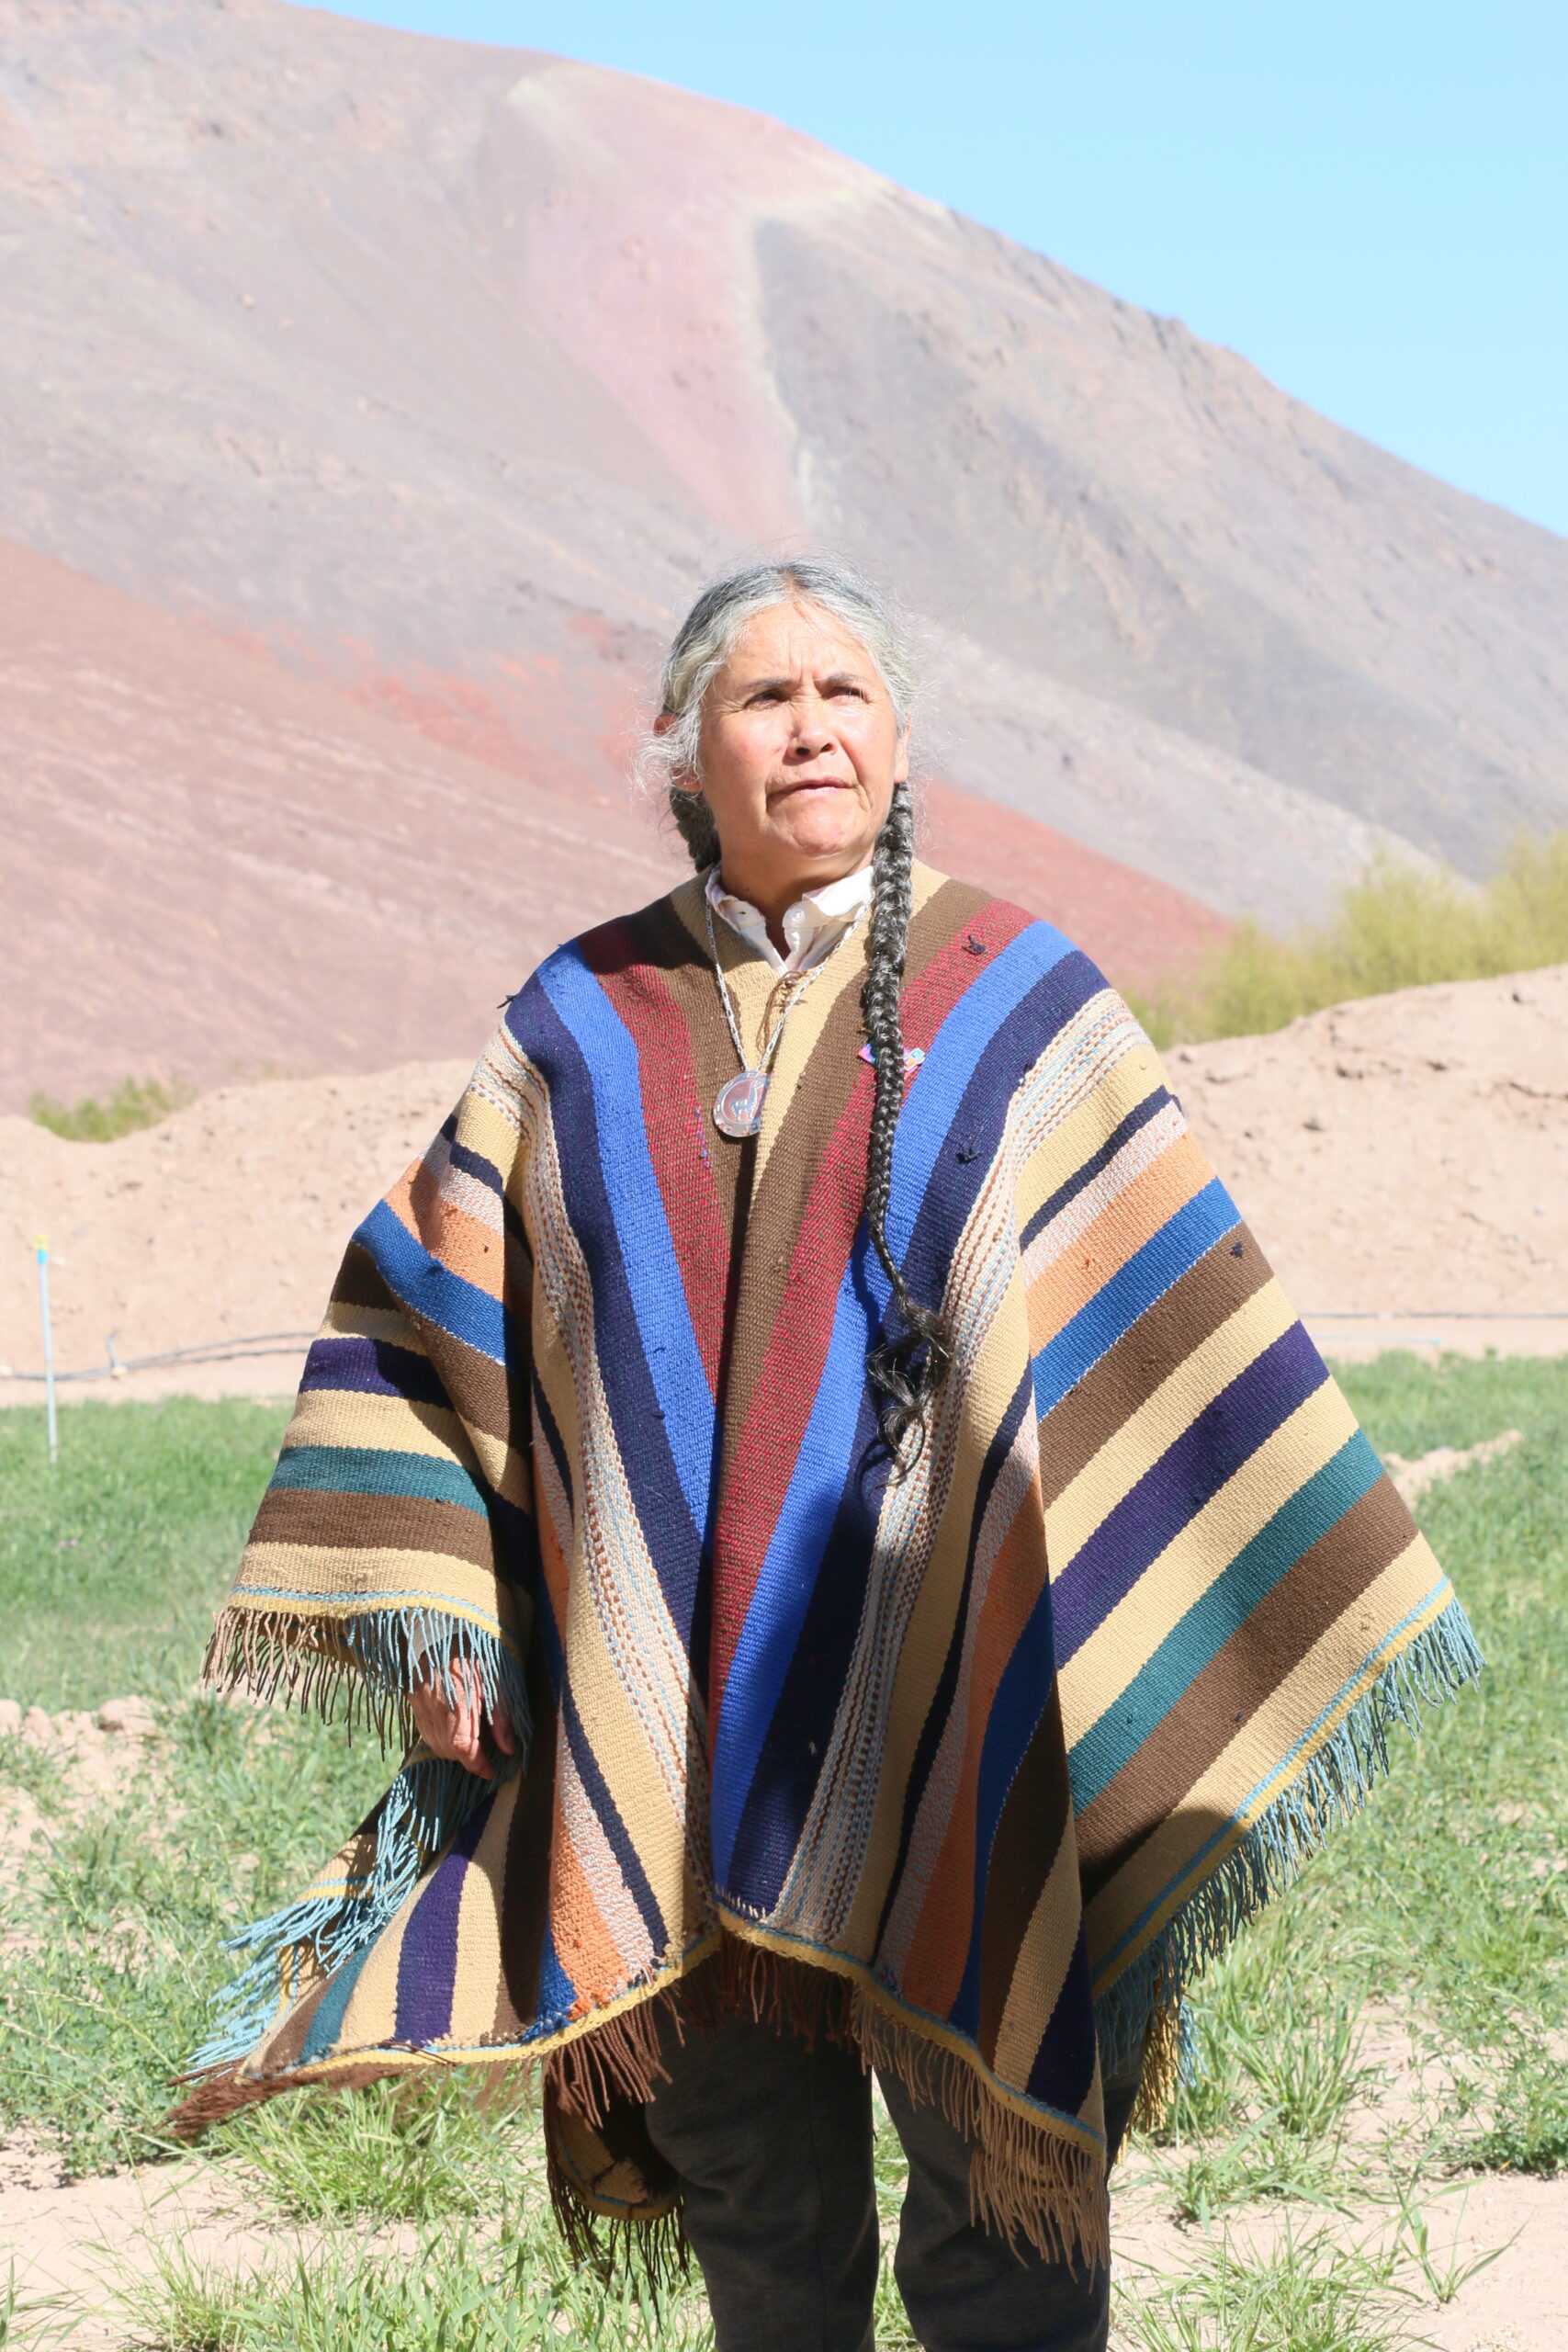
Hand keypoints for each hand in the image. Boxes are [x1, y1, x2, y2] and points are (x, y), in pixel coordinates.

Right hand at [410, 1659, 517, 1779]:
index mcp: (456, 1700)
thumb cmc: (475, 1650)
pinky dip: (440, 1738)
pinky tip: (456, 1726)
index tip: (491, 1771)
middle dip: (469, 1756)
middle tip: (488, 1747)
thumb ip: (502, 1714)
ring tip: (474, 1735)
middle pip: (448, 1750)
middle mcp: (432, 1706)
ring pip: (434, 1745)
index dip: (477, 1764)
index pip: (462, 1747)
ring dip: (454, 1749)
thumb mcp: (497, 1677)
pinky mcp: (412, 1701)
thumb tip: (509, 1748)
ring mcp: (419, 1704)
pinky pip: (425, 1732)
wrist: (442, 1628)